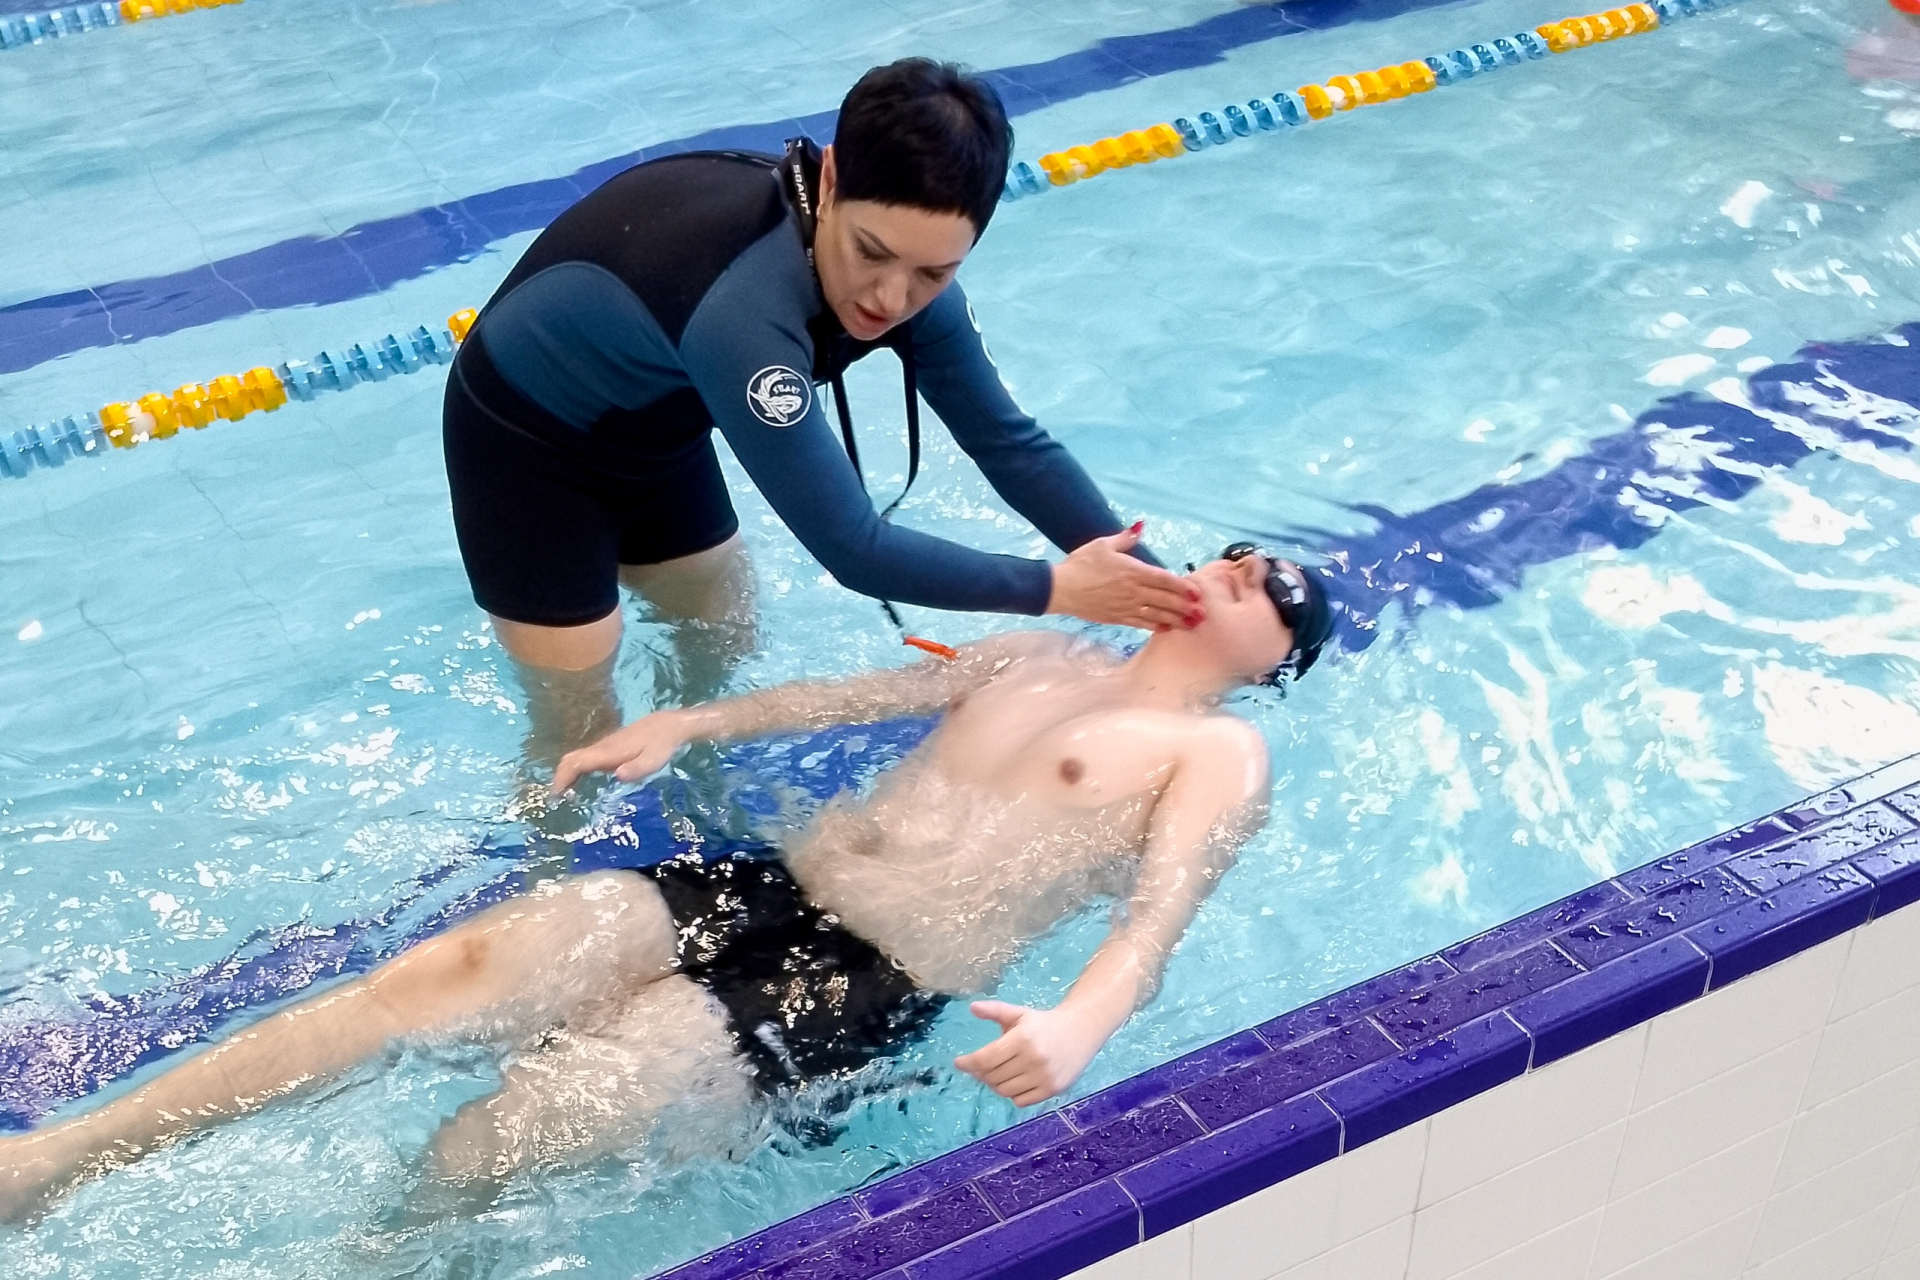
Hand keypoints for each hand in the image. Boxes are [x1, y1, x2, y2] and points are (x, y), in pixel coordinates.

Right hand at [551, 710, 690, 794]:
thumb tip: (617, 775)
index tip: (556, 796)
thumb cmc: (661, 745)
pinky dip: (576, 771)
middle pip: (570, 760)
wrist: (668, 725)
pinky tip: (581, 784)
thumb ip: (636, 768)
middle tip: (556, 800)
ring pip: (576, 758)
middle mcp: (601, 747)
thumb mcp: (653, 761)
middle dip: (559, 778)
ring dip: (566, 775)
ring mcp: (604, 746)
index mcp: (608, 752)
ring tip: (564, 796)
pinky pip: (585, 758)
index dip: (563, 778)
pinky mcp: (609, 747)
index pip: (577, 763)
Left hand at [953, 1001, 1104, 1106]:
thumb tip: (972, 1008)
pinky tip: (1015, 1081)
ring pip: (1005, 1091)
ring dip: (995, 1084)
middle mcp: (1033, 1059)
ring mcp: (1044, 1076)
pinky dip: (1013, 1094)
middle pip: (993, 1077)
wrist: (1081, 1030)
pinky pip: (1021, 1101)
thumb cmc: (1044, 1023)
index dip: (968, 1063)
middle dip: (981, 1073)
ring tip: (998, 1073)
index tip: (958, 1063)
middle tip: (980, 1067)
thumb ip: (995, 1010)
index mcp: (1022, 1038)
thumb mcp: (1019, 1013)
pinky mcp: (1053, 1089)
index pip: (986, 1058)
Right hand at [1046, 522, 1200, 631]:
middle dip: (1186, 607)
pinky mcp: (1116, 618)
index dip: (1183, 587)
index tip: (1197, 593)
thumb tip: (1140, 527)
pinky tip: (1167, 629)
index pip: (1164, 579)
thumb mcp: (1102, 545)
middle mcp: (1133, 591)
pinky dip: (1156, 627)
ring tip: (1192, 624)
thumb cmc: (1080, 564)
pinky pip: (1141, 624)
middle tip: (1203, 614)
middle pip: (1166, 600)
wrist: (1060, 589)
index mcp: (1133, 571)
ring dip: (1176, 620)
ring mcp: (1125, 607)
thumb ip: (1125, 538)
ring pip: (1157, 615)